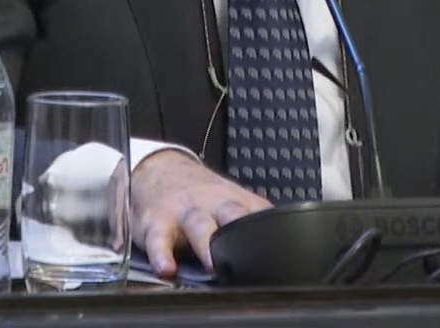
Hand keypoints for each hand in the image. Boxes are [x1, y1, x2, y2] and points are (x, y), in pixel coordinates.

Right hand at [130, 150, 269, 276]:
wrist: (161, 170)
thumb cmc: (202, 196)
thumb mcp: (233, 202)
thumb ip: (254, 223)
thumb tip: (283, 250)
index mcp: (236, 203)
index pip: (259, 216)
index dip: (270, 232)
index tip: (280, 255)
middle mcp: (212, 206)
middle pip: (231, 215)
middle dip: (241, 234)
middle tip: (248, 257)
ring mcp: (184, 214)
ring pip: (197, 225)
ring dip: (205, 245)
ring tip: (211, 265)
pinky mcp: (156, 224)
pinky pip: (157, 240)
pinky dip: (161, 255)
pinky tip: (165, 269)